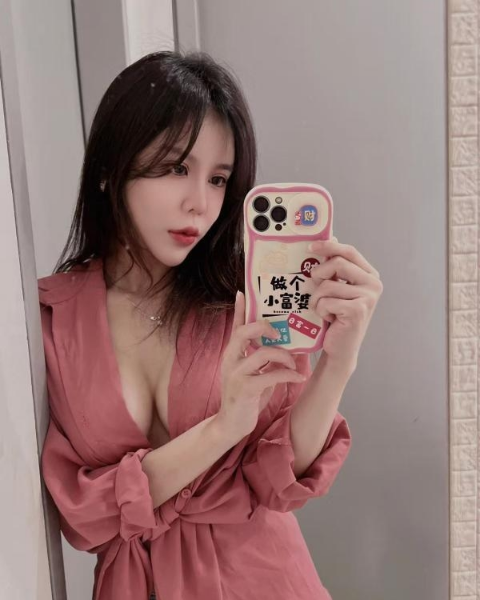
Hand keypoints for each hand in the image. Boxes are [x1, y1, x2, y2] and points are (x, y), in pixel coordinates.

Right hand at [217, 291, 306, 442]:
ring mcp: (235, 373)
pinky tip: (299, 378)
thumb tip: (287, 347)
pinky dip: (288, 374)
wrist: (231, 425)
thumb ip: (265, 359)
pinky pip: (270, 375)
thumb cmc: (246, 398)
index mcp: (233, 353)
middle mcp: (231, 359)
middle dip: (264, 327)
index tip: (243, 291)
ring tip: (295, 363)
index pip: (236, 326)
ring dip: (284, 355)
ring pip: (262, 353)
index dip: (240, 308)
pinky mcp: (244, 389)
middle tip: (279, 332)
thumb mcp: (255, 374)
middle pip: (244, 332)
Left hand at [308, 237, 382, 369]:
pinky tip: (329, 319)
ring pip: (328, 285)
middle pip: (337, 263)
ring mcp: (368, 298)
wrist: (340, 347)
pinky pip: (327, 301)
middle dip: (319, 274)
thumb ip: (335, 267)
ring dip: (317, 298)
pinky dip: (321, 310)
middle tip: (315, 288)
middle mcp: (373, 284)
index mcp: (369, 275)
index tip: (310, 246)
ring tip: (323, 309)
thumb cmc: (336, 316)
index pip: (349, 251)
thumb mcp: (336, 288)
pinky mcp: (358, 311)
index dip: (329, 246)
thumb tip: (331, 237)